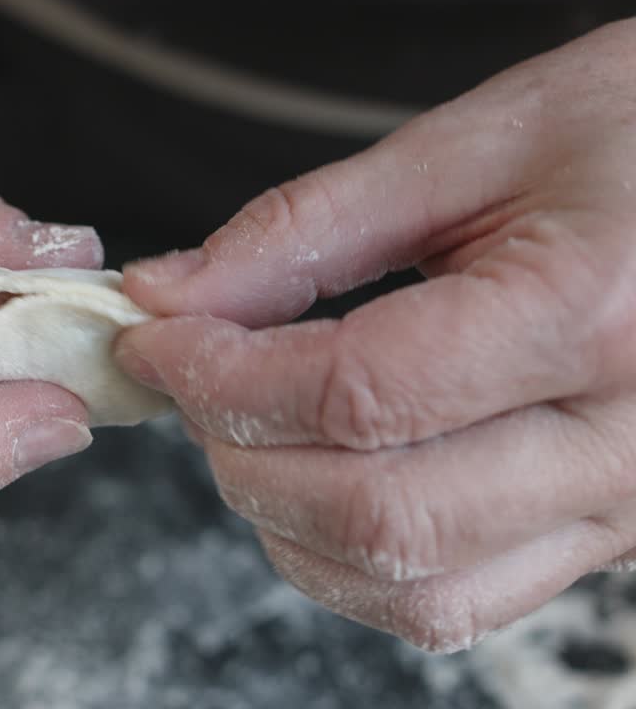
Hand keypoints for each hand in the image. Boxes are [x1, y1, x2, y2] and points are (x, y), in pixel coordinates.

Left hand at [115, 19, 635, 650]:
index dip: (221, 376)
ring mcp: (623, 510)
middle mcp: (621, 443)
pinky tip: (324, 486)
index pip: (356, 395)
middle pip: (373, 513)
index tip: (157, 339)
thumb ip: (308, 229)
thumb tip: (176, 296)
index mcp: (591, 317)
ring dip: (287, 522)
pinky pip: (460, 602)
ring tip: (252, 429)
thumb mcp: (479, 144)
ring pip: (411, 587)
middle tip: (192, 381)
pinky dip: (358, 563)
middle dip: (239, 454)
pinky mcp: (607, 537)